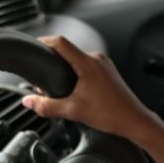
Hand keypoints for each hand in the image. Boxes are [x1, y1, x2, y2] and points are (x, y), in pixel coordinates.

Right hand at [23, 36, 158, 142]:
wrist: (134, 121)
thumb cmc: (111, 114)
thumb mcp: (73, 111)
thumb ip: (47, 106)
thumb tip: (28, 102)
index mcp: (88, 63)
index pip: (60, 42)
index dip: (44, 41)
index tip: (34, 46)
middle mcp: (97, 59)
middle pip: (68, 51)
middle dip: (53, 61)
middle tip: (42, 77)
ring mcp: (104, 64)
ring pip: (78, 59)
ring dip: (65, 68)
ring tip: (56, 84)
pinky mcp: (108, 71)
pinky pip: (87, 65)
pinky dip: (76, 72)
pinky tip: (73, 88)